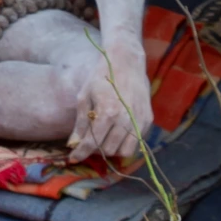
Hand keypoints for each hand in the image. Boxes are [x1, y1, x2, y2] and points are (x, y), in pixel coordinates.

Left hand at [71, 41, 148, 161]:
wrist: (126, 62)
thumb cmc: (100, 76)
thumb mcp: (84, 96)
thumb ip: (80, 123)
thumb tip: (73, 144)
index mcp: (107, 113)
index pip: (92, 143)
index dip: (81, 153)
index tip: (73, 158)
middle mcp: (125, 119)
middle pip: (109, 150)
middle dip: (96, 150)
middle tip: (89, 143)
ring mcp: (139, 120)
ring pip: (125, 151)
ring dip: (112, 150)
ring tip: (104, 139)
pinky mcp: (148, 119)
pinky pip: (137, 142)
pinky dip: (126, 142)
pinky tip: (117, 133)